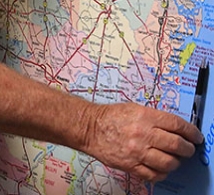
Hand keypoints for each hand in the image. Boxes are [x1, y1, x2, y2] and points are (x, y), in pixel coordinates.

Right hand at [82, 102, 203, 181]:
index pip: (177, 125)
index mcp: (144, 117)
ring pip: (168, 162)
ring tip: (174, 159)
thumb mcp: (134, 109)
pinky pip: (153, 175)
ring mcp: (137, 152)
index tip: (195, 136)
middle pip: (177, 145)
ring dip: (176, 162)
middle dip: (187, 149)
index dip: (191, 132)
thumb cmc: (110, 117)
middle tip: (188, 149)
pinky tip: (161, 168)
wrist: (89, 128)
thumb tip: (176, 129)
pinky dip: (161, 173)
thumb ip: (155, 118)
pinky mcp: (130, 165)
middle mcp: (142, 134)